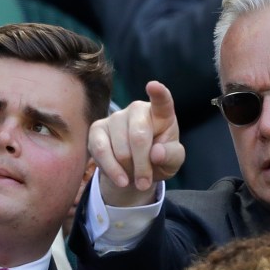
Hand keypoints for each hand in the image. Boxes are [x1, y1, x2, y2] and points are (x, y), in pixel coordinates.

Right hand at [89, 81, 184, 206]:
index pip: (162, 101)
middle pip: (138, 136)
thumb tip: (156, 153)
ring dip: (128, 170)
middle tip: (145, 183)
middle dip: (142, 165)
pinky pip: (100, 150)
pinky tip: (120, 179)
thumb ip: (171, 156)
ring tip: (133, 178)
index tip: (154, 86)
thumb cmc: (158, 160)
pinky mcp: (97, 129)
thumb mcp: (172, 162)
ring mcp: (116, 117)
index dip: (158, 94)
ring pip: (120, 148)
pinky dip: (111, 169)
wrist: (135, 171)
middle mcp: (137, 110)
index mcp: (161, 114)